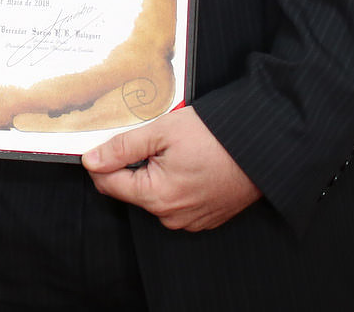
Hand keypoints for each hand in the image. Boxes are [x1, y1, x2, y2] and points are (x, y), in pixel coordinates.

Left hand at [81, 106, 259, 230]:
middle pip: (130, 189)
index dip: (102, 159)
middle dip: (133, 164)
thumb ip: (121, 148)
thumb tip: (91, 160)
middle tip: (152, 140)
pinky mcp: (205, 218)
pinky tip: (189, 163)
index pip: (107, 183)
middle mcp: (171, 216)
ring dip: (154, 173)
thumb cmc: (216, 137)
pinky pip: (175, 202)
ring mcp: (190, 221)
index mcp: (156, 197)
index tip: (110, 141)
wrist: (262, 148)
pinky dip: (175, 183)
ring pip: (153, 195)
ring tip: (176, 150)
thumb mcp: (161, 132)